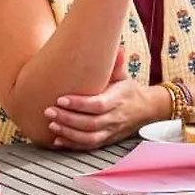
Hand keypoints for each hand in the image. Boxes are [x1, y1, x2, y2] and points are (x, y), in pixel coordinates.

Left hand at [43, 50, 164, 149]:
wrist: (145, 110)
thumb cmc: (128, 91)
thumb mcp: (123, 76)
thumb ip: (117, 64)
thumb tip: (117, 48)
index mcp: (118, 100)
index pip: (97, 105)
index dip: (79, 104)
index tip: (61, 99)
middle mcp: (114, 118)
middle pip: (90, 123)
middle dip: (68, 119)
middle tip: (49, 111)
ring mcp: (110, 131)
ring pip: (88, 138)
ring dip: (68, 133)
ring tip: (51, 125)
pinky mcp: (106, 140)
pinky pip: (88, 146)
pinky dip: (72, 145)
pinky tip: (58, 140)